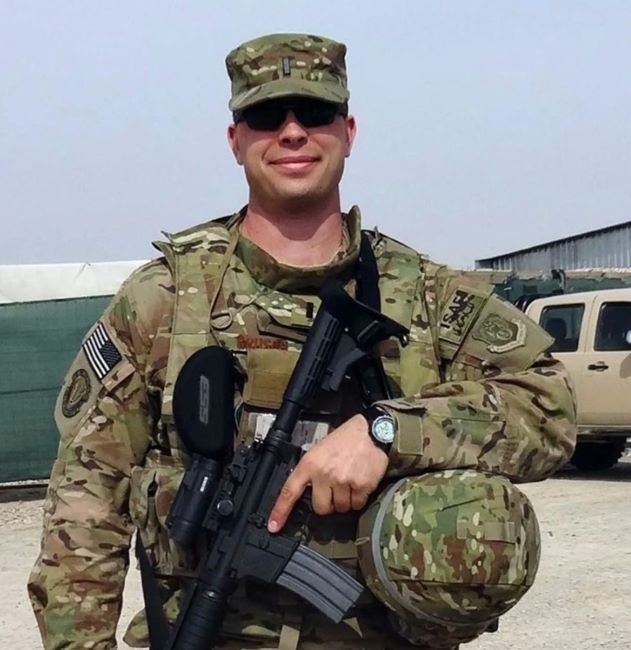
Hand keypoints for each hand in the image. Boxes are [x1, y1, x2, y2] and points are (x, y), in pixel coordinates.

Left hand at [267, 414, 388, 532]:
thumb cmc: (344, 441)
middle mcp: (324, 474)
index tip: (274, 526)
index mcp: (309, 464)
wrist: (370, 432)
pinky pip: (357, 504)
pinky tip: (359, 483)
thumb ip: (311, 472)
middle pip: (320, 508)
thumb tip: (306, 493)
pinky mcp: (361, 485)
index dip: (281, 510)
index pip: (290, 491)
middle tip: (334, 490)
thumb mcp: (319, 451)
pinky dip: (359, 498)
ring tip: (349, 482)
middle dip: (328, 503)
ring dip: (345, 500)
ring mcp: (343, 480)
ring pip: (340, 508)